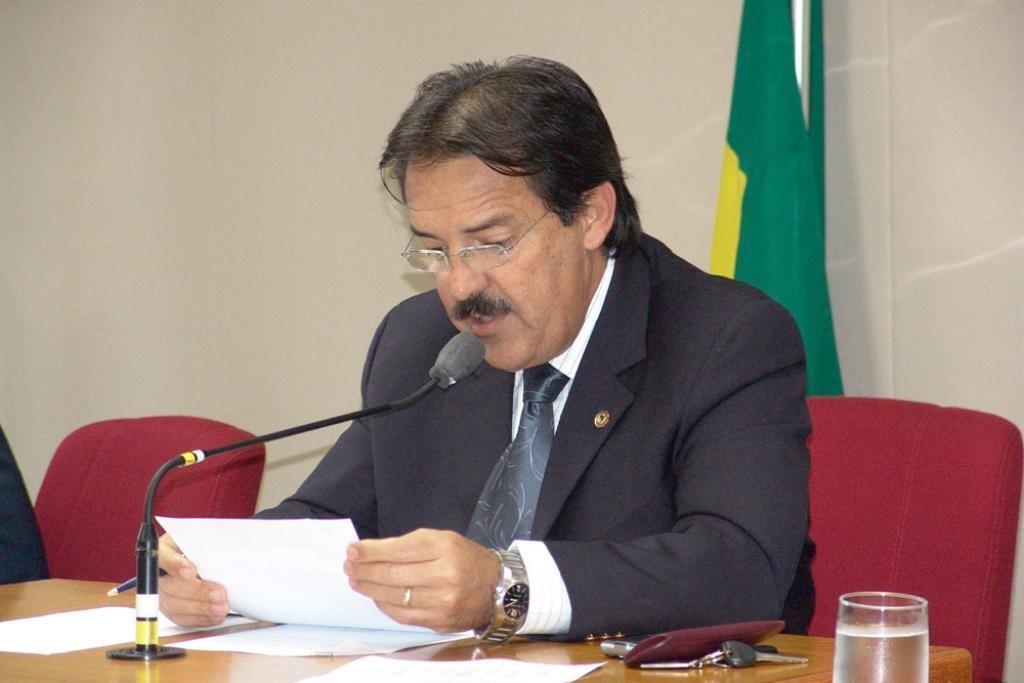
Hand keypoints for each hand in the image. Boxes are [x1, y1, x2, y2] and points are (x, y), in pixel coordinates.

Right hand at [157, 534, 228, 626]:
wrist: (194, 559)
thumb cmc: (197, 548)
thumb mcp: (199, 540)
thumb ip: (204, 546)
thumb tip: (219, 552)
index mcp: (162, 550)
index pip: (162, 557)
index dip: (175, 565)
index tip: (191, 570)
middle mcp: (157, 573)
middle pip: (170, 586)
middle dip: (197, 592)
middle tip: (219, 594)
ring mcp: (160, 593)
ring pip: (175, 605)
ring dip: (201, 608)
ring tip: (221, 608)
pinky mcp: (168, 608)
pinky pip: (180, 617)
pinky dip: (199, 618)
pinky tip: (215, 616)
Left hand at [344, 528, 499, 632]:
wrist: (496, 588)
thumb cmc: (465, 559)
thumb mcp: (443, 539)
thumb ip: (410, 544)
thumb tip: (372, 552)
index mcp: (445, 548)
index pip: (398, 550)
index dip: (371, 551)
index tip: (353, 550)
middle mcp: (445, 575)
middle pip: (393, 574)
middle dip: (365, 570)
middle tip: (349, 566)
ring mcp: (442, 601)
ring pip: (394, 596)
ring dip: (369, 589)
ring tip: (357, 580)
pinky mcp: (439, 621)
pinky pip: (402, 615)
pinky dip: (385, 605)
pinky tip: (376, 596)